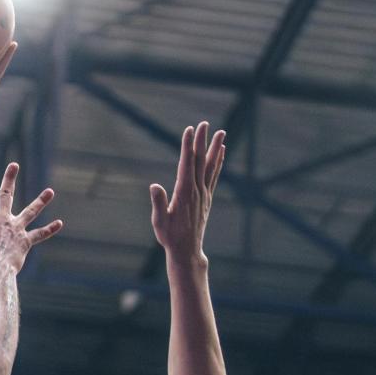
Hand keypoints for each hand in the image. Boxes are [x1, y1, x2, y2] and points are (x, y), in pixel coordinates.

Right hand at [0, 163, 62, 272]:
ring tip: (50, 192)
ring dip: (41, 201)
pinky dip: (49, 229)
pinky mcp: (26, 241)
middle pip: (6, 194)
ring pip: (30, 211)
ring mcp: (16, 229)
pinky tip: (59, 223)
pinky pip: (40, 234)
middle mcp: (2, 219)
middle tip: (14, 165)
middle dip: (9, 178)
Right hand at [150, 121, 225, 261]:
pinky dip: (218, 162)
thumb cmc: (169, 237)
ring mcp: (204, 194)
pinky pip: (214, 176)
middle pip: (200, 161)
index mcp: (184, 193)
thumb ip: (158, 203)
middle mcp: (197, 190)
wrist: (187, 251)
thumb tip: (154, 185)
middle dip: (202, 141)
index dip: (188, 146)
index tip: (189, 130)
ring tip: (221, 132)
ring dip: (215, 148)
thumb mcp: (159, 222)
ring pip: (211, 166)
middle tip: (205, 123)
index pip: (187, 164)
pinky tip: (221, 153)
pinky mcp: (207, 198)